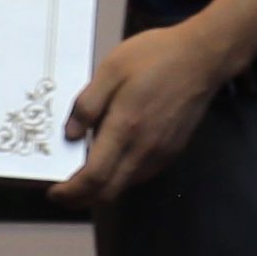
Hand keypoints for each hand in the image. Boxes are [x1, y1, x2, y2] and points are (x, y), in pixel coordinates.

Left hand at [49, 18, 232, 208]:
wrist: (202, 58)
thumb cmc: (155, 57)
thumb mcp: (111, 69)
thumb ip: (87, 104)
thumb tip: (70, 136)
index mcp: (125, 128)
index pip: (94, 178)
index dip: (71, 192)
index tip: (54, 192)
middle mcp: (144, 149)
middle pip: (109, 192)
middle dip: (82, 198)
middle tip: (63, 191)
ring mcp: (161, 153)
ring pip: (126, 185)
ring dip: (102, 188)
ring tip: (84, 173)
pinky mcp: (172, 151)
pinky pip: (141, 174)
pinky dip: (121, 177)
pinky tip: (113, 158)